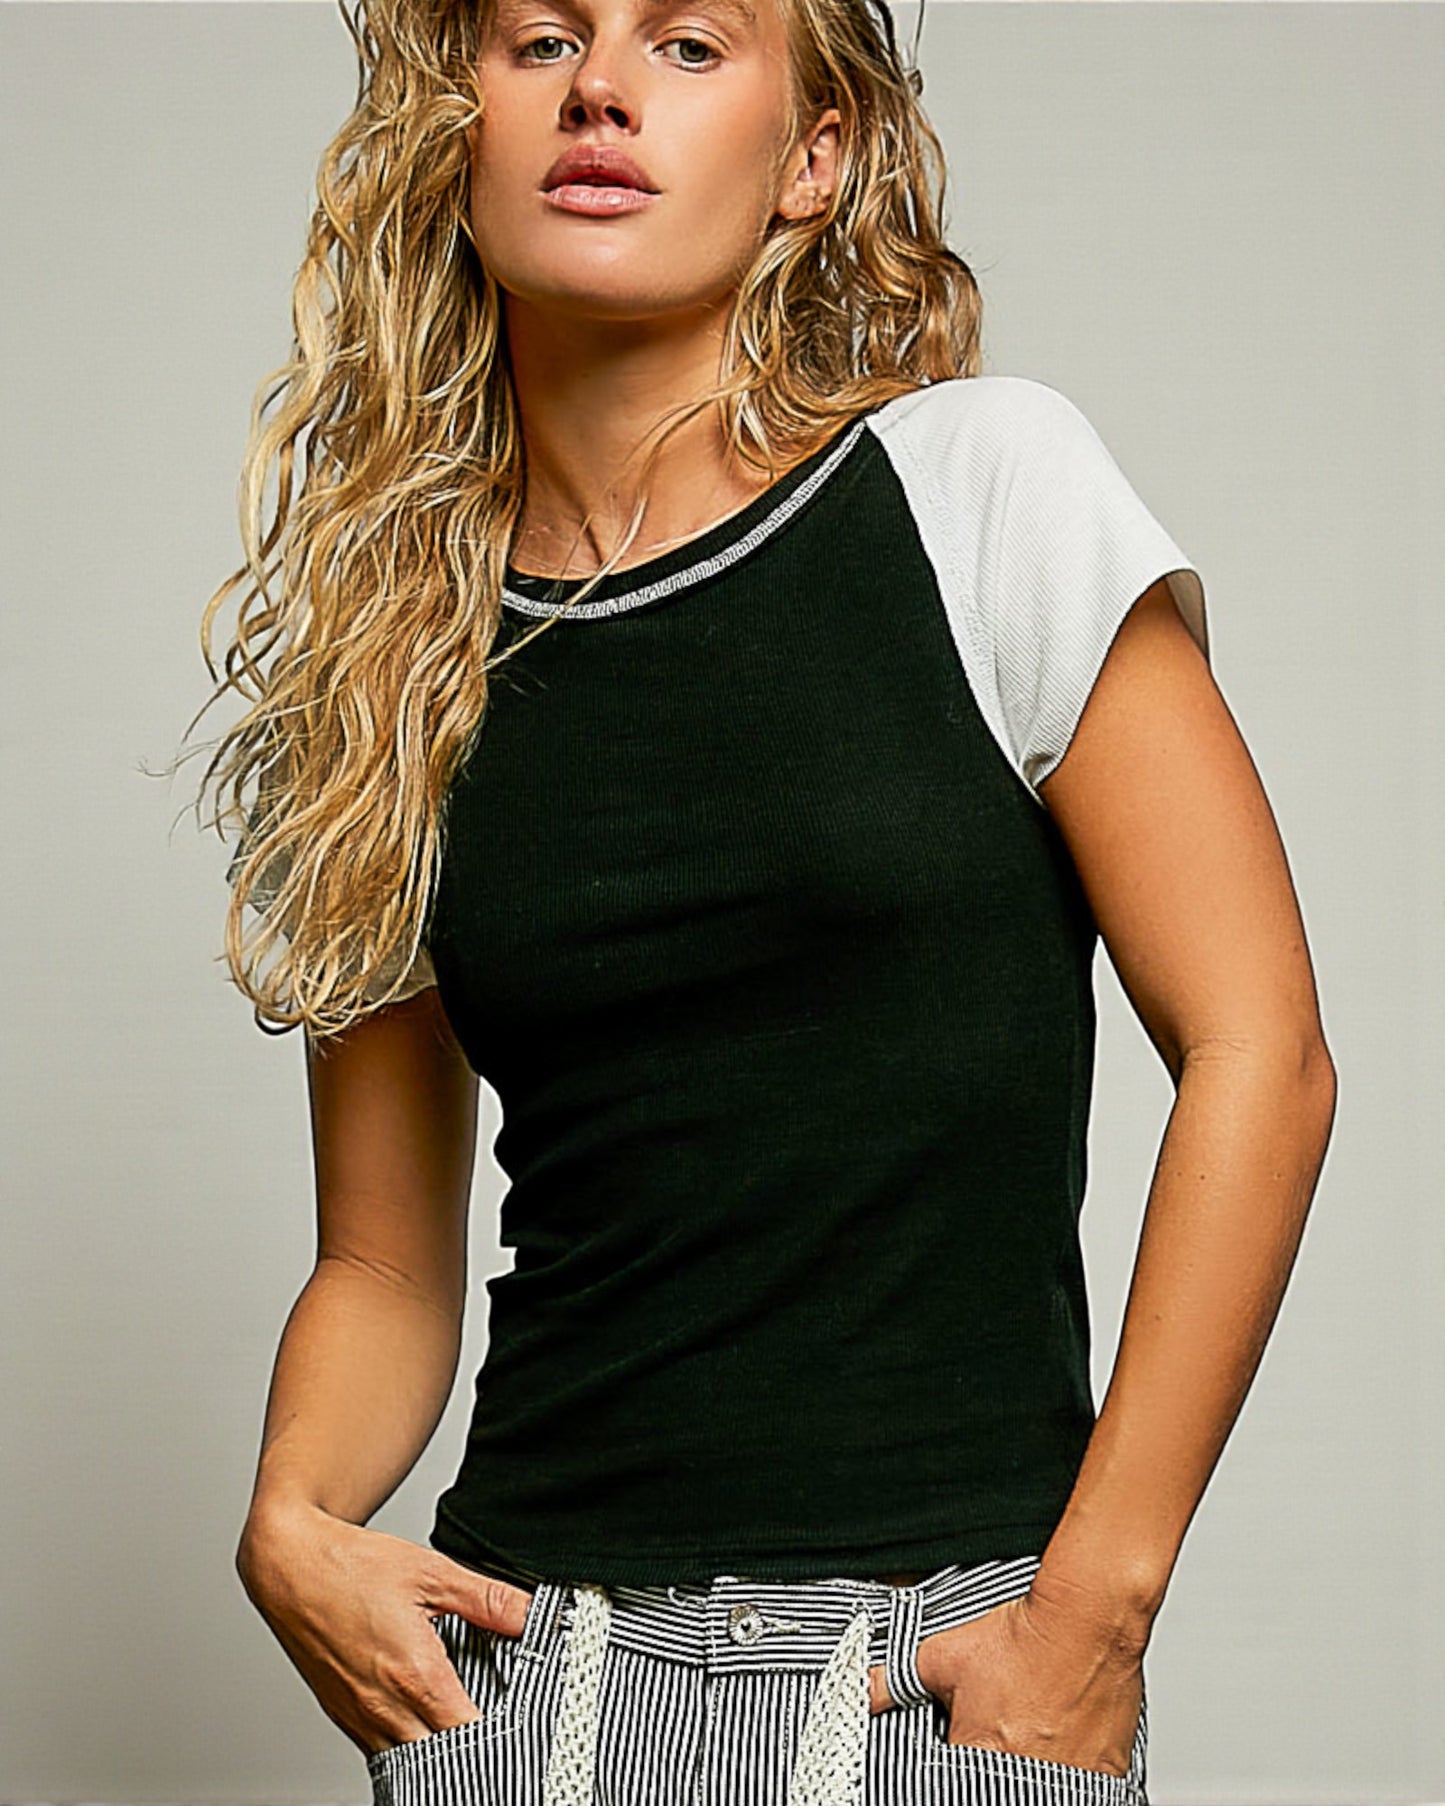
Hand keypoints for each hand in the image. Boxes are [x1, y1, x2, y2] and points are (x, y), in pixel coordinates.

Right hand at [236, 1498, 534, 1756]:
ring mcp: (359, 1718)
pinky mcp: (342, 1716)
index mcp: (414, 1675)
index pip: (470, 1737)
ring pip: (410, 1763)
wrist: (289, 1565)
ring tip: (462, 1722)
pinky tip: (425, 1718)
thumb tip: (534, 1615)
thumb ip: (489, 1599)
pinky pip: (382, 1751)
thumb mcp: (433, 1573)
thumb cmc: (352, 1565)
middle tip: (498, 1726)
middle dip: (473, 1750)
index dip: (502, 1735)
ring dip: (439, 1751)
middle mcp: (384, 1709)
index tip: (522, 1723)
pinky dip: (408, 1744)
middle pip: (442, 1761)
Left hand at [866, 1570, 1146, 1777]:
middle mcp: (1022, 1780)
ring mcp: (1068, 1783)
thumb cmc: (1022, 1640)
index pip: (949, 1784)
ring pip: (1034, 1790)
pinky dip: (1063, 1775)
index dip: (949, 1771)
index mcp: (978, 1756)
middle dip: (986, 1772)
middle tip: (996, 1741)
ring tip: (1028, 1741)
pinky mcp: (1102, 1778)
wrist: (1086, 1623)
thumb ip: (896, 1681)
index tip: (956, 1752)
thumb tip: (862, 1691)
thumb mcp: (943, 1655)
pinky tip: (1057, 1747)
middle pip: (992, 1786)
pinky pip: (1075, 1790)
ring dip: (1024, 1774)